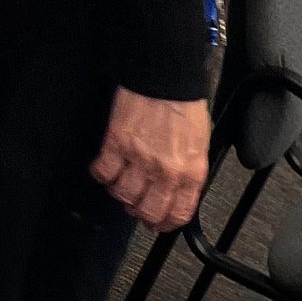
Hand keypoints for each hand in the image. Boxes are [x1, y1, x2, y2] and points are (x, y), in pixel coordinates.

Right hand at [90, 90, 210, 231]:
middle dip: (142, 215)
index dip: (167, 224)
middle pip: (149, 211)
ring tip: (121, 188)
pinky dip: (101, 176)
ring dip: (121, 196)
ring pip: (124, 196)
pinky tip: (105, 172)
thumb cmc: (183, 104)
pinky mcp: (116, 143)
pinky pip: (104, 172)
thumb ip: (189, 173)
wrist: (164, 76)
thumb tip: (179, 193)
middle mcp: (165, 171)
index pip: (178, 214)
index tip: (159, 224)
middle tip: (138, 208)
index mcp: (190, 173)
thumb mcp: (200, 146)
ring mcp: (139, 159)